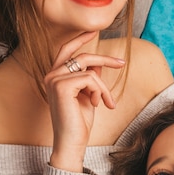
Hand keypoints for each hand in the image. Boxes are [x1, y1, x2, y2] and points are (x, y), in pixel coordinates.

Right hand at [44, 31, 124, 170]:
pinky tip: (97, 105)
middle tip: (122, 64)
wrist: (72, 142)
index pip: (66, 50)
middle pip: (82, 56)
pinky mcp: (61, 86)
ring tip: (105, 102)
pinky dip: (100, 91)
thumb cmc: (79, 122)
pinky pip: (91, 79)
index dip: (80, 39)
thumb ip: (91, 78)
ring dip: (103, 86)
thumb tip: (99, 63)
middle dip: (105, 59)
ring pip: (90, 69)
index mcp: (55, 76)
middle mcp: (51, 75)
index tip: (95, 31)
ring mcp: (54, 80)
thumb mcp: (89, 95)